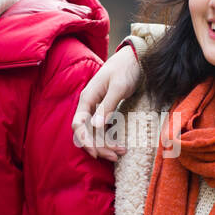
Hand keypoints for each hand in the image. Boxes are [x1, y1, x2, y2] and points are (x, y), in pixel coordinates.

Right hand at [71, 45, 142, 161]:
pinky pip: (103, 129)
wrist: (136, 58)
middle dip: (99, 146)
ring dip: (105, 144)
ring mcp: (97, 108)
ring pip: (96, 133)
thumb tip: (96, 126)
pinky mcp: (106, 110)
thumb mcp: (118, 87)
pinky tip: (120, 145)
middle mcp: (89, 104)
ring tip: (121, 152)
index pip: (78, 124)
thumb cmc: (126, 69)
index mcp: (87, 98)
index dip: (84, 140)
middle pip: (87, 132)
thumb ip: (107, 106)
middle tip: (115, 156)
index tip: (95, 153)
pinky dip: (110, 138)